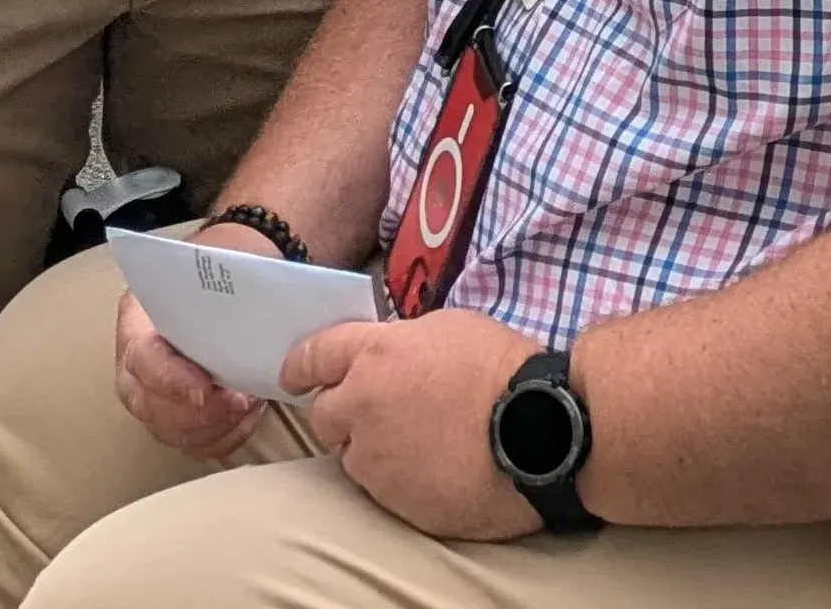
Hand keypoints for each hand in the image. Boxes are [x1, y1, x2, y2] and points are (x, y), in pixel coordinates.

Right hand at [113, 224, 282, 460]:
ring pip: (174, 434)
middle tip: (241, 400)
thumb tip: (244, 307)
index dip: (171, 380)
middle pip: (152, 408)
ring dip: (216, 426)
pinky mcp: (175, 422)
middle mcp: (133, 367)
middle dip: (200, 413)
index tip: (205, 388)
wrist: (221, 287)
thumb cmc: (216, 273)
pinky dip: (225, 437)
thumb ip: (214, 288)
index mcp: (136, 322)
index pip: (142, 360)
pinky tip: (248, 414)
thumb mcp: (211, 262)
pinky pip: (196, 446)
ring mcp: (151, 399)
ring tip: (249, 402)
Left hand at [281, 310, 540, 539]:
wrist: (538, 430)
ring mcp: (379, 459)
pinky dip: (398, 480)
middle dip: (342, 414)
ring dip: (371, 449)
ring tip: (417, 443)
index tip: (293, 375)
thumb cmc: (500, 368)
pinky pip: (383, 490)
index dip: (300, 365)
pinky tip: (433, 469)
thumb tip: (385, 358)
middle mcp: (364, 406)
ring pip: (352, 458)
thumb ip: (400, 343)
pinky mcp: (398, 502)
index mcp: (375, 355)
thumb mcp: (445, 328)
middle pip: (323, 416)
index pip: (314, 356)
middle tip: (374, 412)